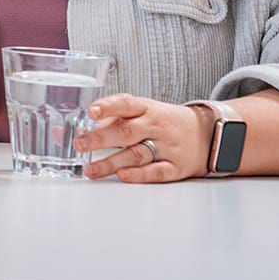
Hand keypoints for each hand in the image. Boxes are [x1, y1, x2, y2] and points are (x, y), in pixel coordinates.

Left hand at [78, 94, 211, 182]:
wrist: (210, 134)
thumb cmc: (165, 122)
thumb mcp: (142, 113)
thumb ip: (108, 120)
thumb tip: (68, 131)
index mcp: (147, 108)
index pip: (126, 103)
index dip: (108, 106)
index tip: (91, 111)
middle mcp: (156, 126)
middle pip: (127, 131)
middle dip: (101, 138)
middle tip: (79, 144)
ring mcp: (167, 147)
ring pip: (137, 154)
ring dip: (112, 163)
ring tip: (90, 170)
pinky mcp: (176, 167)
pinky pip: (157, 171)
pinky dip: (140, 175)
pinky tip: (123, 176)